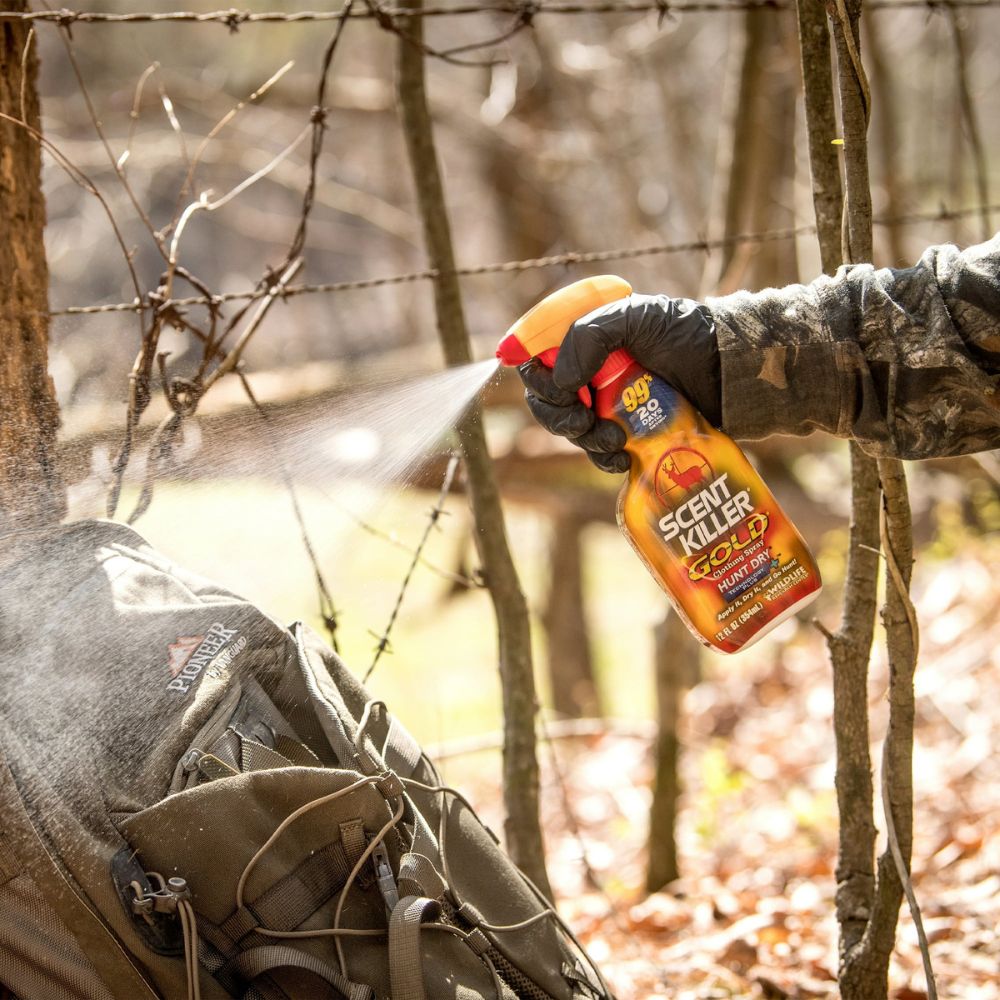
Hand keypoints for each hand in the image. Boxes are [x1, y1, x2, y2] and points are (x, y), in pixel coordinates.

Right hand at [517, 293, 719, 472]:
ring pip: (569, 429)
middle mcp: (586, 370)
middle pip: (545, 400)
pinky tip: (622, 458)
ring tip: (614, 439)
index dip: (538, 379)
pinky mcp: (624, 432)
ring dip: (584, 439)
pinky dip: (602, 459)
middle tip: (582, 420)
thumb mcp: (636, 317)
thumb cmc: (684, 334)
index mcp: (581, 338)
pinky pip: (597, 453)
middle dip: (557, 415)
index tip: (561, 391)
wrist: (728, 370)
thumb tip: (562, 382)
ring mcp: (603, 403)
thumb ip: (589, 336)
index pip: (534, 359)